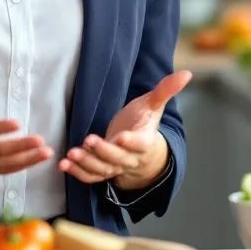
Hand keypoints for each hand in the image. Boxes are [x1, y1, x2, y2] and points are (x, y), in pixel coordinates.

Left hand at [59, 70, 191, 188]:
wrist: (141, 150)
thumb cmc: (144, 122)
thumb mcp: (153, 105)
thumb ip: (166, 90)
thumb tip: (187, 73)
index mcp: (145, 141)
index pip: (140, 144)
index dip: (131, 142)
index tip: (121, 136)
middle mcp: (130, 157)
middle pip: (118, 158)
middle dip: (103, 151)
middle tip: (88, 140)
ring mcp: (115, 166)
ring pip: (102, 169)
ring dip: (86, 163)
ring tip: (71, 154)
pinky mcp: (102, 170)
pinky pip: (91, 177)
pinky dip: (77, 173)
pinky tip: (63, 165)